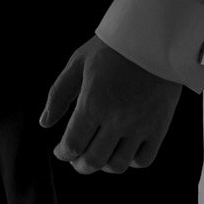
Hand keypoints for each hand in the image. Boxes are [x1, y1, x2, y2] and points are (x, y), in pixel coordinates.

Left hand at [39, 37, 180, 175]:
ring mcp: (140, 126)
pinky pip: (143, 160)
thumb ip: (58, 94)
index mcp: (93, 102)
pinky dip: (130, 162)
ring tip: (99, 154)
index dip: (63, 153)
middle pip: (93, 160)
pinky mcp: (159, 128)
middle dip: (80, 164)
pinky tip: (123, 150)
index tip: (61, 151)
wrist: (153, 37)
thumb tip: (44, 123)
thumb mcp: (78, 63)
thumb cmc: (112, 47)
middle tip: (77, 159)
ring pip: (117, 165)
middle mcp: (117, 119)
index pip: (73, 144)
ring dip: (103, 165)